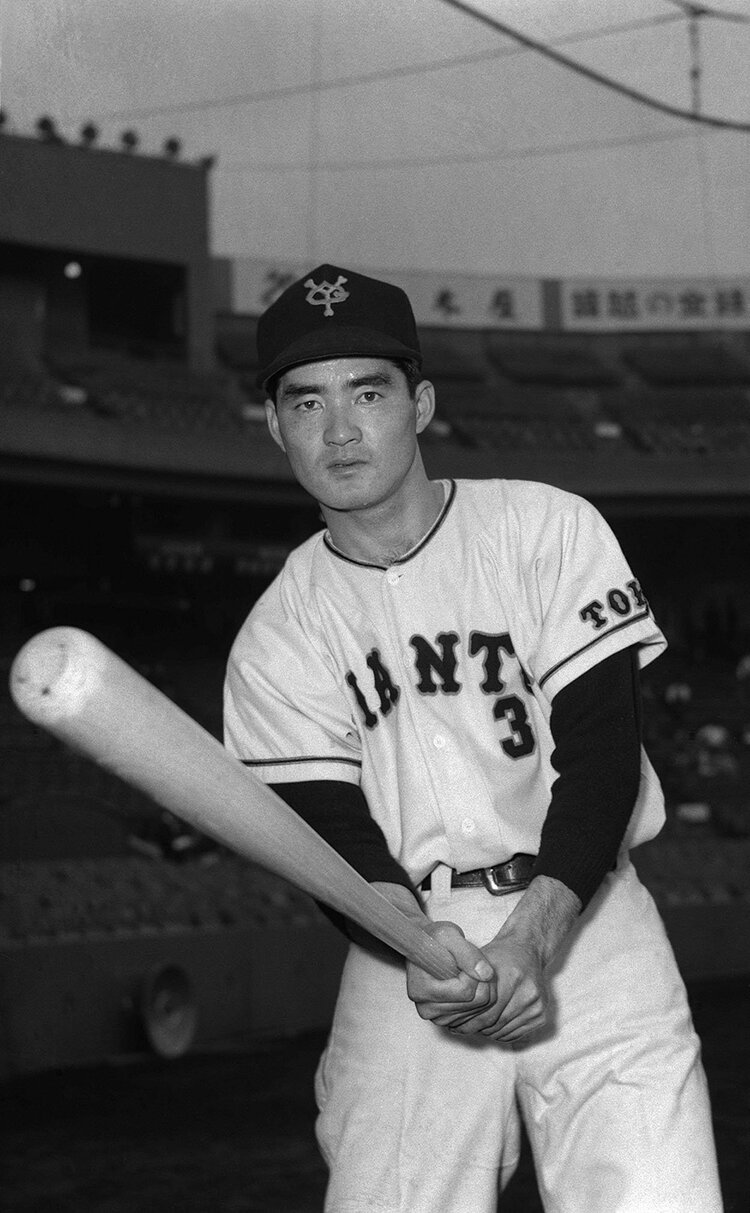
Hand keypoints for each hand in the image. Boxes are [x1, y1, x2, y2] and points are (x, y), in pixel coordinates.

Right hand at [406, 920, 494, 1024]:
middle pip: (475, 1002)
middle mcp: (426, 1009)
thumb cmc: (435, 939)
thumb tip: (486, 975)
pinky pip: (480, 1015)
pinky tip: (471, 983)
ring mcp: (438, 1018)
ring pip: (481, 1009)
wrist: (428, 948)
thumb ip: (467, 953)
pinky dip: (483, 998)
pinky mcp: (450, 1022)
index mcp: (420, 990)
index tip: (466, 957)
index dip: (473, 971)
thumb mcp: (449, 935)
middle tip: (472, 963)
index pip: (464, 991)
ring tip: (470, 971)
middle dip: (481, 979)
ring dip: (484, 987)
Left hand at [438, 876, 580, 1043]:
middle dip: (473, 1027)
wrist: (528, 949)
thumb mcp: (477, 961)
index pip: (484, 1011)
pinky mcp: (541, 1015)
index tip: (452, 1024)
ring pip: (503, 1031)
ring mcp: (537, 1005)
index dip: (466, 1020)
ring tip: (471, 1026)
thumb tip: (444, 1015)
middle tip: (458, 1028)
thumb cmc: (499, 954)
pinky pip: (514, 1034)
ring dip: (486, 1031)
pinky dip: (499, 1032)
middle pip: (493, 1023)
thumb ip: (464, 984)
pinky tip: (489, 1025)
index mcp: (511, 978)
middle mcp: (528, 993)